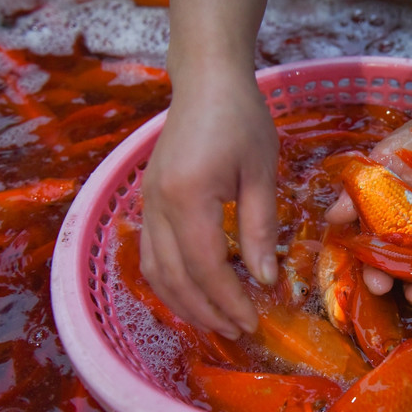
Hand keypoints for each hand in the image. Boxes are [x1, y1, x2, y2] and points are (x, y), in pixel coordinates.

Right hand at [140, 68, 279, 338]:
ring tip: (217, 321)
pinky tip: (193, 293)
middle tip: (239, 331)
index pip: (205, 267)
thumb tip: (265, 280)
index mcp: (188, 196)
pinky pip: (151, 253)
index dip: (228, 301)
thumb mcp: (261, 171)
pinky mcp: (147, 201)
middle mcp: (157, 205)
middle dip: (207, 312)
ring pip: (155, 271)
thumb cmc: (241, 118)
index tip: (253, 322)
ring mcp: (146, 203)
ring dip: (184, 303)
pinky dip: (170, 282)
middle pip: (175, 277)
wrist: (206, 81)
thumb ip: (261, 227)